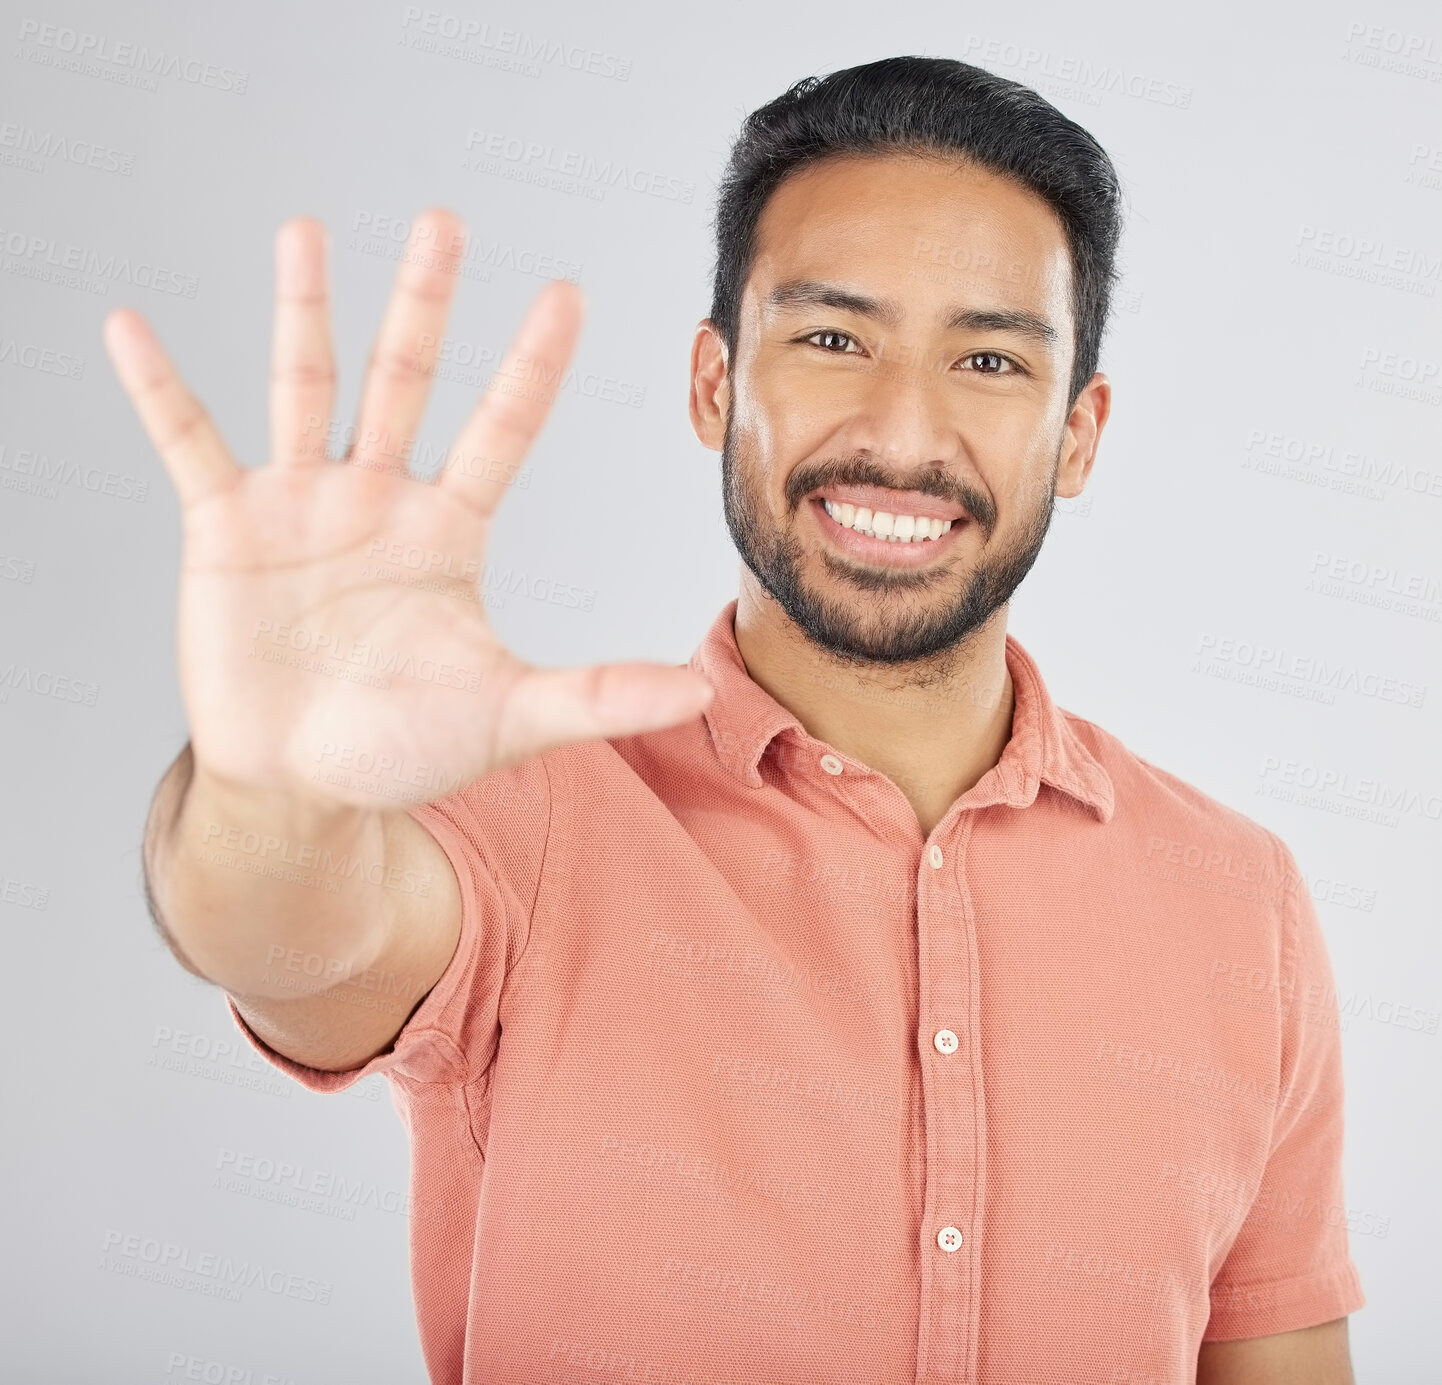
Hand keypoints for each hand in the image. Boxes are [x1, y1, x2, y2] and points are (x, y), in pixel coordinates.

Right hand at [103, 209, 712, 808]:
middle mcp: (378, 500)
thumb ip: (597, 695)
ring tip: (305, 229)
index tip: (567, 291)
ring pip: (304, 386)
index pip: (502, 428)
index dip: (532, 364)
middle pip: (405, 379)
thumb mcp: (509, 717)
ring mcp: (301, 507)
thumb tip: (695, 689)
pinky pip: (188, 443)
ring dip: (305, 310)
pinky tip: (131, 330)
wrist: (304, 785)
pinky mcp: (226, 529)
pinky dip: (159, 389)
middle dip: (425, 303)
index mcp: (448, 530)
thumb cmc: (404, 748)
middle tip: (443, 221)